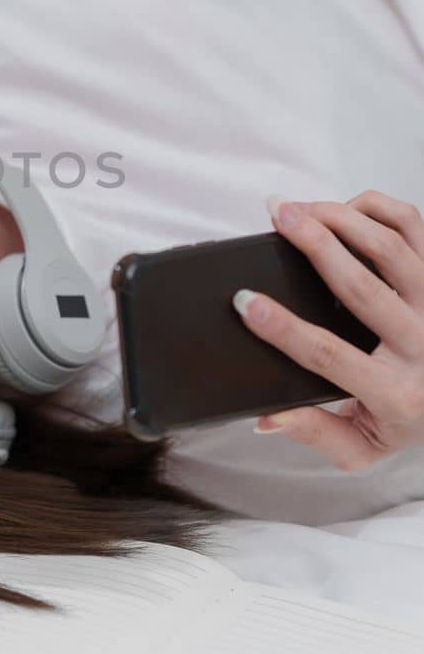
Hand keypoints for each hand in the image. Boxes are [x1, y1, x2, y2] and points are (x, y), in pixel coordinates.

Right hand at [233, 191, 423, 469]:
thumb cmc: (405, 416)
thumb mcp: (362, 446)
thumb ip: (315, 434)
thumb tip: (268, 418)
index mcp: (397, 394)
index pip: (329, 355)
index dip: (282, 328)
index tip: (245, 302)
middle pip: (361, 286)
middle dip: (313, 243)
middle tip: (276, 218)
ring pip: (390, 247)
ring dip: (341, 217)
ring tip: (299, 207)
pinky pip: (413, 226)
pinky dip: (376, 207)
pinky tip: (341, 211)